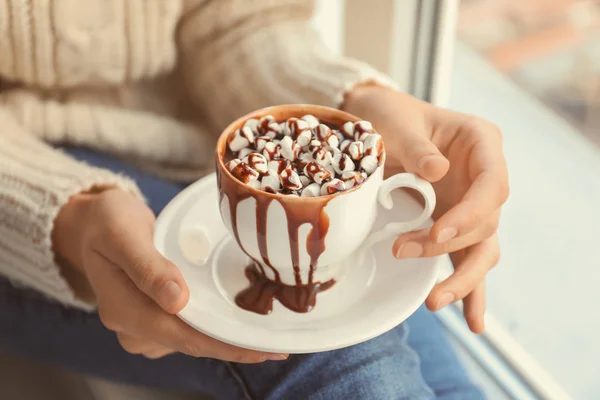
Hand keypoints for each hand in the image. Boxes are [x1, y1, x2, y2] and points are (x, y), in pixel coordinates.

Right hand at [53, 189, 286, 361]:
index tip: (262, 350)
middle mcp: (132, 327)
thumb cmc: (107, 223)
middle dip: (235, 347)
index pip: (183, 336)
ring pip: (192, 339)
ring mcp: (142, 326)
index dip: (225, 346)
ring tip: (267, 334)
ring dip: (227, 338)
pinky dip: (214, 326)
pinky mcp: (153, 318)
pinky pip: (188, 328)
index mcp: (123, 310)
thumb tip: (177, 301)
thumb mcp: (123, 234)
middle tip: (279, 348)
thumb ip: (148, 267)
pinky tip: (240, 322)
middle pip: (192, 343)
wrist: (93, 223)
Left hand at [343, 85, 508, 333]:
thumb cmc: (388, 113)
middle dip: (449, 245)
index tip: (438, 232)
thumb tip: (438, 174)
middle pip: (486, 222)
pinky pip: (464, 258)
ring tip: (434, 302)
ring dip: (461, 278)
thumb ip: (416, 146)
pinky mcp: (451, 223)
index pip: (494, 184)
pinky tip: (472, 321)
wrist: (375, 119)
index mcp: (480, 143)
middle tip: (405, 252)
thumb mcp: (396, 120)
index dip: (471, 213)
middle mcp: (481, 176)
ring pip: (481, 247)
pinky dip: (468, 288)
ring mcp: (468, 202)